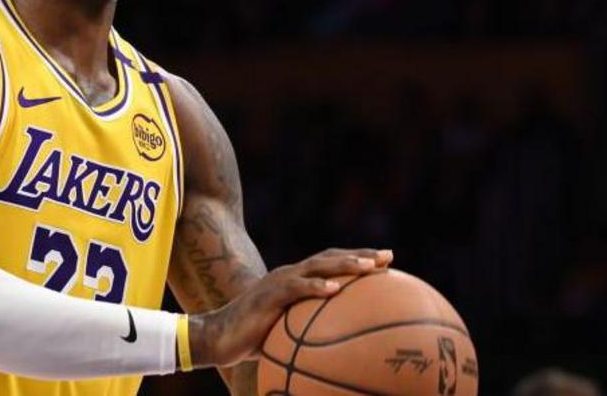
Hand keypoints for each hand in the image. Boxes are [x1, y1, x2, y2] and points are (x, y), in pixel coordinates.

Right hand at [187, 248, 392, 367]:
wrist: (218, 338)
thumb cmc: (252, 339)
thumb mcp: (286, 333)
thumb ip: (308, 331)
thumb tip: (340, 350)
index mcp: (295, 281)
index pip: (330, 264)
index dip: (357, 260)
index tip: (386, 261)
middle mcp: (289, 275)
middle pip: (329, 258)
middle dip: (360, 255)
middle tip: (388, 256)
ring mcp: (278, 282)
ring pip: (316, 267)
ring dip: (344, 265)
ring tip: (368, 268)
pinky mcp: (267, 295)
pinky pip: (295, 288)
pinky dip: (315, 287)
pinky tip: (334, 290)